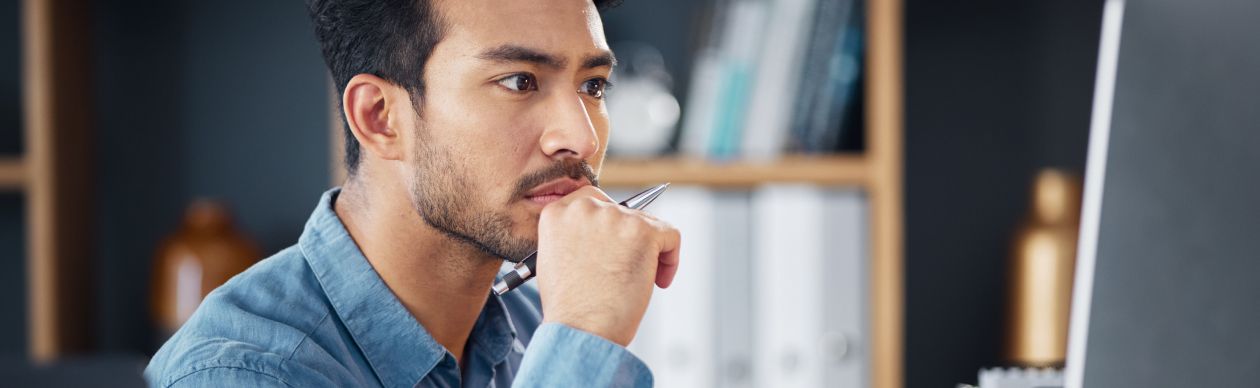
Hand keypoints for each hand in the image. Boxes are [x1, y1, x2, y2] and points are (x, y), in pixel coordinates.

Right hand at [534, 185, 680, 346]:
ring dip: (648, 252)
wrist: (580, 330)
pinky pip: (670, 236)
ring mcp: (615, 217)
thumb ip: (573, 235)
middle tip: (625, 269)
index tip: (613, 248)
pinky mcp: (643, 231)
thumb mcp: (554, 260)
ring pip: (647, 225)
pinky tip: (658, 281)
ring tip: (637, 281)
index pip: (592, 201)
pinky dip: (670, 260)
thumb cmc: (570, 308)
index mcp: (558, 212)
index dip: (607, 227)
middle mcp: (584, 208)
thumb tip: (603, 231)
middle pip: (621, 212)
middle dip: (627, 240)